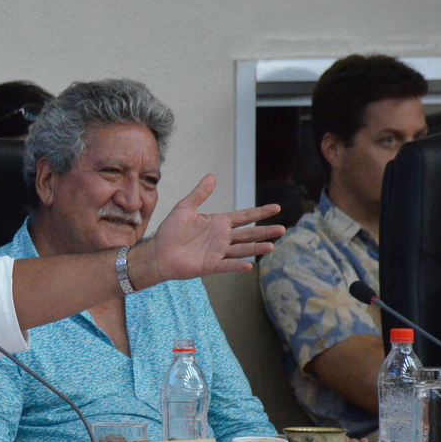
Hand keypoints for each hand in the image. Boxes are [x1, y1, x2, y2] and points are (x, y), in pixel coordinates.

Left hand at [129, 175, 284, 284]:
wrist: (158, 252)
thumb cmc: (170, 231)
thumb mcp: (185, 208)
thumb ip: (199, 194)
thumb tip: (212, 176)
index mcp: (218, 222)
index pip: (244, 216)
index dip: (259, 213)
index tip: (276, 208)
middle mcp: (222, 237)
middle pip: (248, 234)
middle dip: (265, 231)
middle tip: (282, 228)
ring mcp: (218, 252)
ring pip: (242, 249)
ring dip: (256, 248)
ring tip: (272, 245)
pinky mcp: (210, 266)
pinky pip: (227, 265)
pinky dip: (238, 265)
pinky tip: (249, 265)